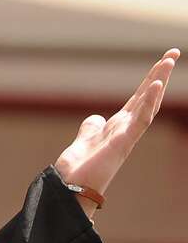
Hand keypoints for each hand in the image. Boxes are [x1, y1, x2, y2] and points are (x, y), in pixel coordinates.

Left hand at [55, 48, 178, 216]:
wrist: (69, 188)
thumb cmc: (78, 169)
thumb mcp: (84, 140)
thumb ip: (91, 128)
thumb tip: (95, 118)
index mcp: (118, 127)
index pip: (138, 99)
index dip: (150, 80)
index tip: (162, 62)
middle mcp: (126, 129)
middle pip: (147, 97)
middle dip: (160, 75)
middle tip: (173, 53)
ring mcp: (127, 136)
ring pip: (149, 105)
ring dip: (158, 83)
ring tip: (168, 61)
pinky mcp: (123, 143)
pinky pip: (141, 120)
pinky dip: (149, 102)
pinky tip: (155, 85)